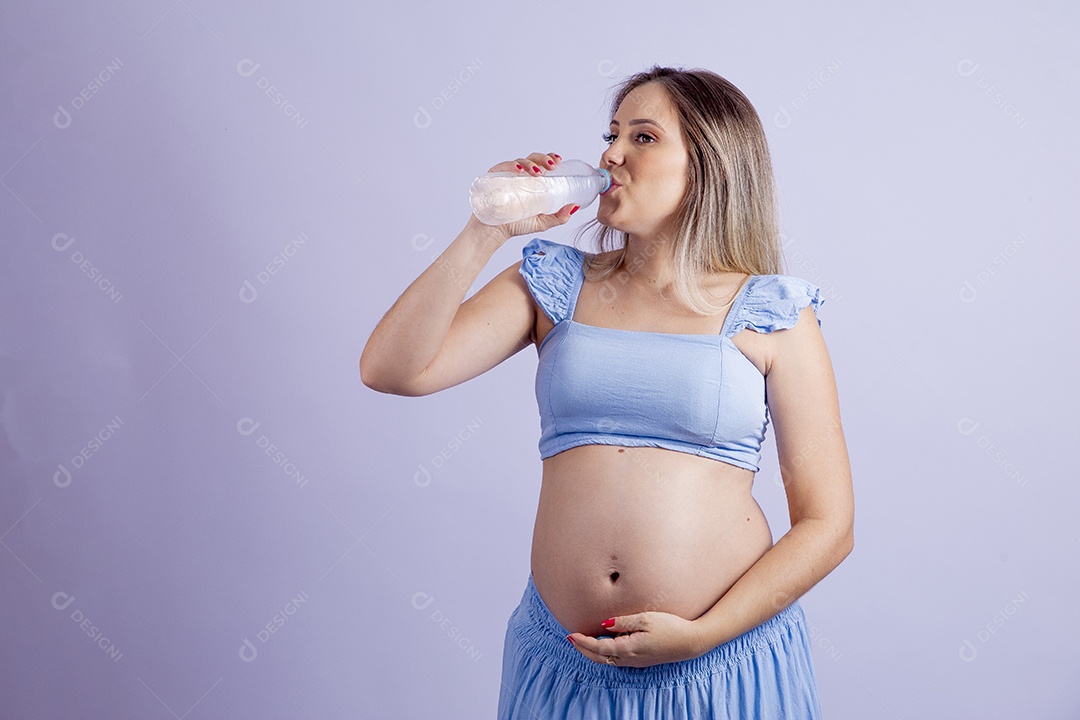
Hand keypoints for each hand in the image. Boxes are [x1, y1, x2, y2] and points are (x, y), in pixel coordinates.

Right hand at [471, 152, 579, 239]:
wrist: (494, 233)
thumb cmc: (516, 225)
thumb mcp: (542, 222)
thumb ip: (559, 217)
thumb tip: (575, 206)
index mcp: (532, 182)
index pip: (542, 164)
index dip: (550, 158)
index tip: (559, 161)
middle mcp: (519, 176)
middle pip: (532, 159)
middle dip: (543, 159)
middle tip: (551, 166)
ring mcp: (506, 175)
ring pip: (519, 161)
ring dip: (530, 163)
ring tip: (537, 172)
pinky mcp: (493, 177)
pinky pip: (502, 167)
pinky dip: (511, 166)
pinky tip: (519, 170)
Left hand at [567, 611, 708, 667]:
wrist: (691, 642)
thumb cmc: (671, 627)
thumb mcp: (646, 619)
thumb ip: (623, 622)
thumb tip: (603, 624)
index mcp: (628, 649)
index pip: (599, 647)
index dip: (583, 642)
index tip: (571, 635)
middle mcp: (630, 659)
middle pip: (600, 657)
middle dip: (584, 649)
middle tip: (571, 638)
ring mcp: (636, 661)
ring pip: (608, 660)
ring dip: (593, 651)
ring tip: (583, 640)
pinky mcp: (641, 659)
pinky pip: (617, 659)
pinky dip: (605, 652)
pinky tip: (604, 642)